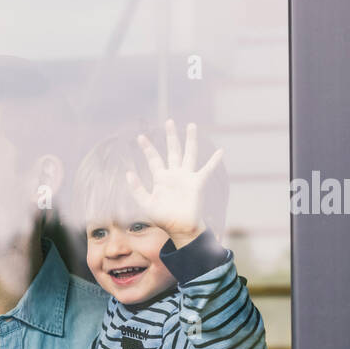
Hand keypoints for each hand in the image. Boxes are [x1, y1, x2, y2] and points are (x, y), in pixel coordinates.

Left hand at [125, 119, 223, 245]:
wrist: (179, 227)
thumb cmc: (163, 218)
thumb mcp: (145, 204)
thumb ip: (137, 189)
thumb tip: (128, 173)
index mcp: (161, 178)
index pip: (154, 159)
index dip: (148, 148)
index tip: (141, 137)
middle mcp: (174, 174)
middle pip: (172, 150)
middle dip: (171, 136)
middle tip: (169, 121)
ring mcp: (186, 177)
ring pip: (189, 153)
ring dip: (190, 139)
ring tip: (191, 125)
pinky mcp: (197, 183)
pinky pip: (207, 169)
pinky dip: (214, 161)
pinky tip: (220, 151)